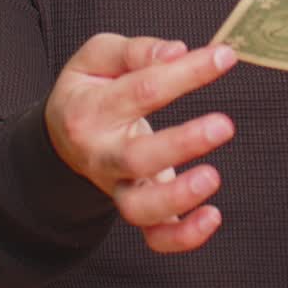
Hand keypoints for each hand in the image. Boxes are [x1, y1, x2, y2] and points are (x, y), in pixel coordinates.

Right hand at [44, 33, 236, 251]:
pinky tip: (212, 217)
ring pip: (140, 208)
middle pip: (137, 157)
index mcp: (91, 110)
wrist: (62, 135)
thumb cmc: (90, 89)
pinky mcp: (136, 206)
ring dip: (178, 197)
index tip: (224, 57)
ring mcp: (117, 186)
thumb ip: (136, 51)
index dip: (187, 73)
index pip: (142, 90)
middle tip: (223, 126)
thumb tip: (176, 51)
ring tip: (212, 177)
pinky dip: (182, 236)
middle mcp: (101, 154)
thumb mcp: (98, 57)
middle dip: (182, 144)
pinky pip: (155, 236)